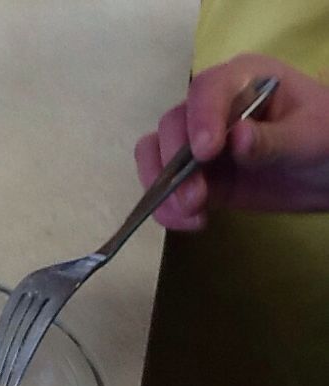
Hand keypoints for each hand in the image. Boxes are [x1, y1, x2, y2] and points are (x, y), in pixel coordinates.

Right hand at [136, 54, 328, 229]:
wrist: (326, 173)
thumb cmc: (325, 139)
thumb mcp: (311, 137)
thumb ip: (274, 139)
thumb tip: (237, 138)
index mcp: (244, 80)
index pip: (208, 89)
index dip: (200, 117)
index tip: (206, 152)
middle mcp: (212, 107)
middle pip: (173, 124)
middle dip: (175, 162)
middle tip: (196, 196)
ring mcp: (197, 141)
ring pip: (156, 154)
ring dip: (163, 186)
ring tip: (190, 212)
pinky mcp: (193, 174)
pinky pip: (163, 186)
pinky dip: (167, 206)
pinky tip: (191, 221)